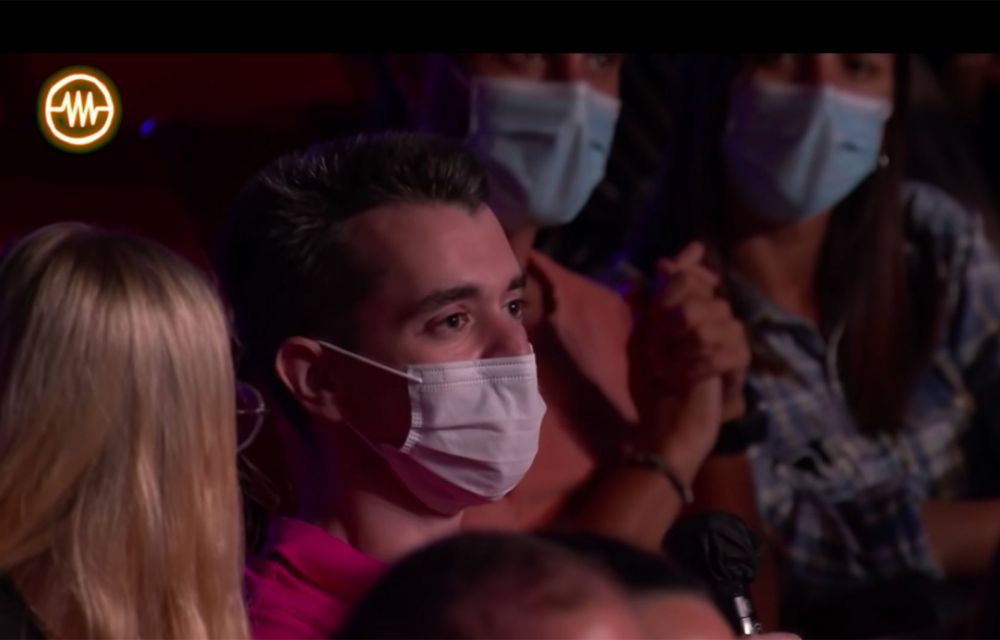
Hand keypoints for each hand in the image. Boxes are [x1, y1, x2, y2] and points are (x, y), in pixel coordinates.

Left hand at [628, 243, 750, 476]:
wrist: (667, 426)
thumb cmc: (652, 384)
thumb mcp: (642, 340)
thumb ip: (651, 303)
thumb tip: (663, 263)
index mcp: (689, 310)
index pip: (693, 274)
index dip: (681, 275)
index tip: (665, 293)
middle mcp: (713, 317)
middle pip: (697, 296)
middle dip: (667, 324)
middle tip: (653, 352)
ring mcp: (729, 337)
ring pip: (709, 322)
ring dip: (678, 350)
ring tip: (666, 371)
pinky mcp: (739, 361)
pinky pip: (721, 350)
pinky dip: (695, 367)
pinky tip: (684, 381)